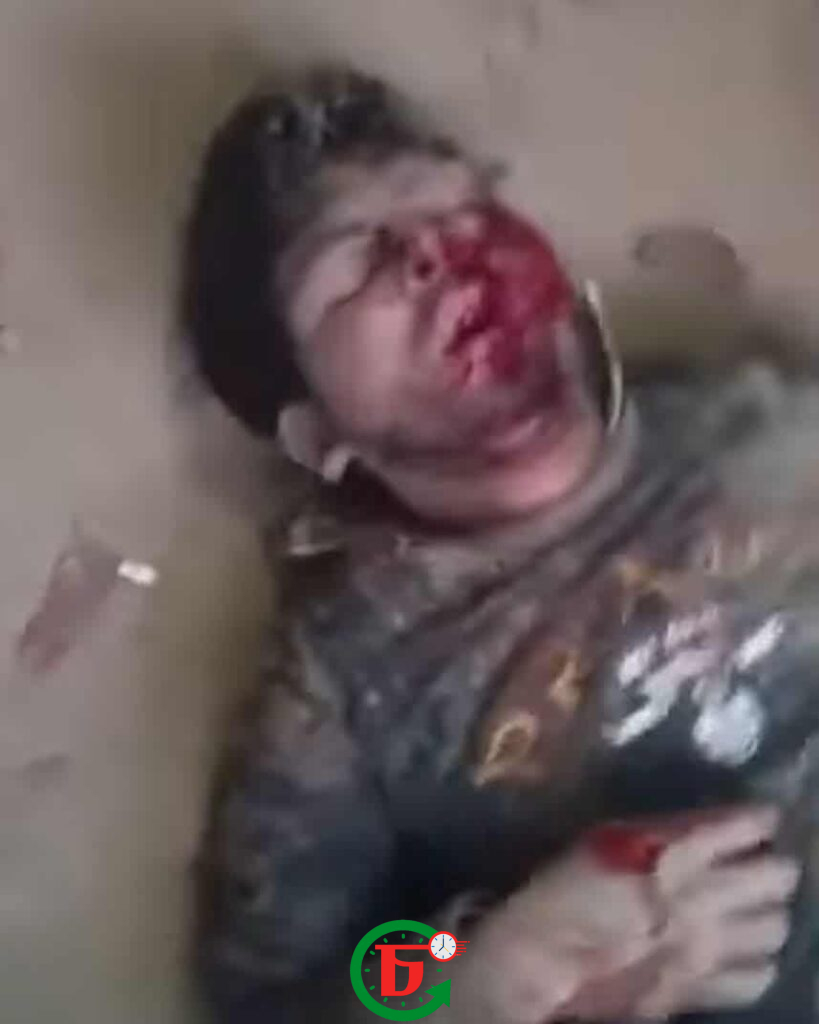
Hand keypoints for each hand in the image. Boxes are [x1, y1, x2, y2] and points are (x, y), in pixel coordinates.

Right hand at [456, 808, 798, 1022]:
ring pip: (775, 926)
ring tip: (753, 907)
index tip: (761, 818)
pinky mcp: (701, 987)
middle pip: (774, 877)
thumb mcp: (610, 840)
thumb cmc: (566, 886)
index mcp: (676, 852)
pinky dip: (756, 960)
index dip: (759, 820)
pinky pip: (756, 976)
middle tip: (762, 862)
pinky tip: (740, 950)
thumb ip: (661, 832)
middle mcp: (703, 897)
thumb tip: (701, 826)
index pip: (743, 827)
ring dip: (768, 912)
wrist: (544, 956)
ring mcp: (707, 947)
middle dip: (774, 866)